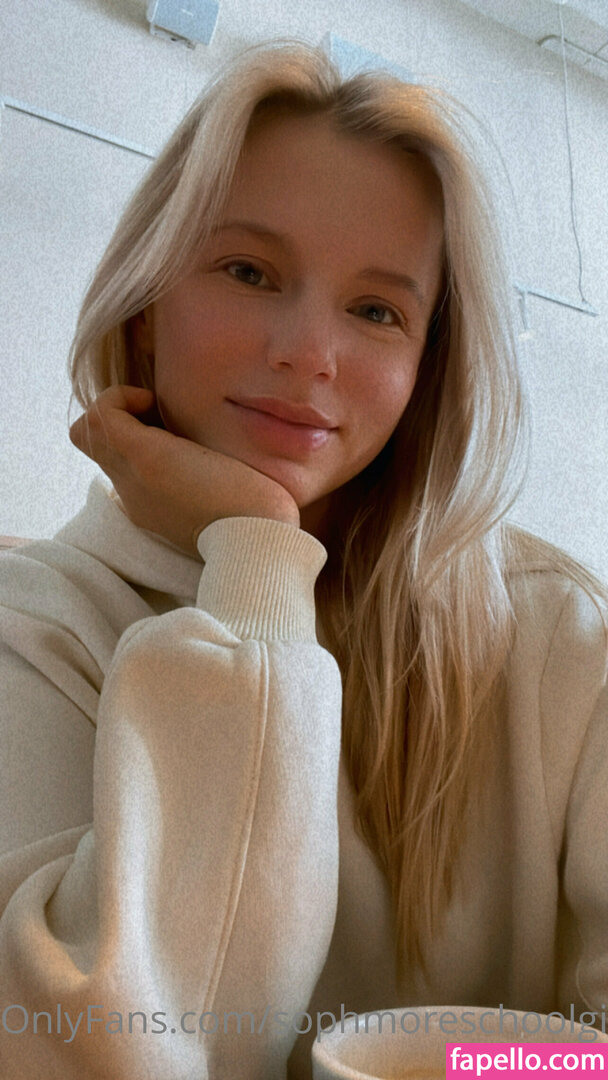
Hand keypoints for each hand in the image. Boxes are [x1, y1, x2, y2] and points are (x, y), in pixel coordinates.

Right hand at [69, 386, 299, 554]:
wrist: (261, 541)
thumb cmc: (262, 523)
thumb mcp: (234, 500)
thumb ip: (218, 482)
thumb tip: (230, 460)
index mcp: (153, 506)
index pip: (119, 467)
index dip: (133, 435)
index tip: (171, 427)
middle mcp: (134, 493)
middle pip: (96, 446)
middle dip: (122, 417)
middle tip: (162, 413)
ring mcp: (134, 477)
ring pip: (88, 430)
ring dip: (117, 405)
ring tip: (156, 406)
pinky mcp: (144, 457)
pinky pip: (101, 415)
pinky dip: (120, 397)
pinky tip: (154, 401)